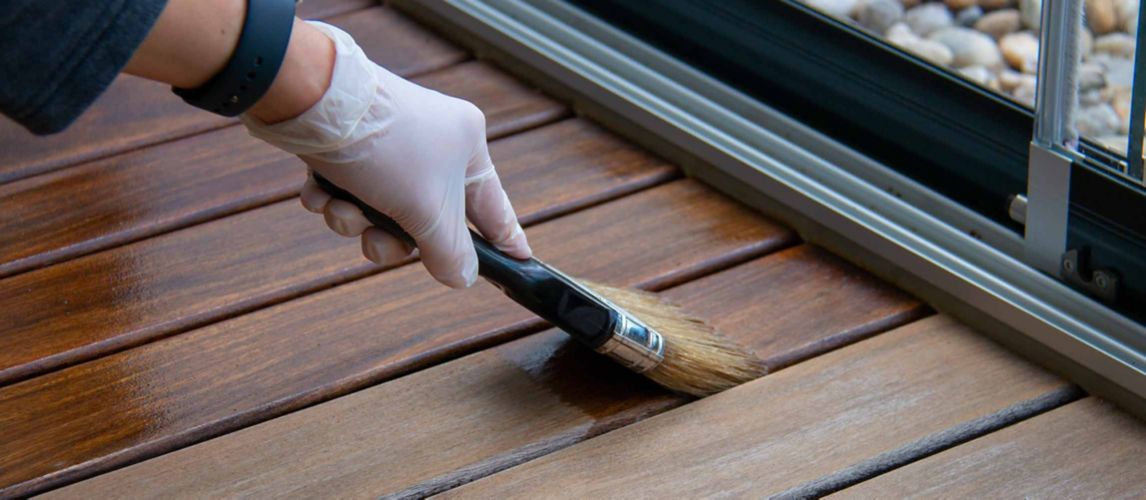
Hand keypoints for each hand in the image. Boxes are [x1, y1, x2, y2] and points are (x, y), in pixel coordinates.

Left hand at [242, 22, 530, 287]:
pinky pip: (348, 189)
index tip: (520, 261)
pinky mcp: (347, 143)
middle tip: (375, 240)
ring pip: (381, 209)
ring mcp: (388, 142)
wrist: (311, 102)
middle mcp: (432, 141)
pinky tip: (321, 191)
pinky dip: (332, 197)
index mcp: (466, 146)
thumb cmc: (384, 149)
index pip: (493, 208)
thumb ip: (450, 253)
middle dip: (391, 236)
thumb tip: (463, 277)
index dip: (505, 239)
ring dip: (355, 219)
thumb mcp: (426, 212)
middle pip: (424, 219)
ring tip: (340, 208)